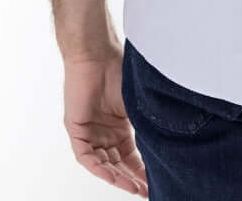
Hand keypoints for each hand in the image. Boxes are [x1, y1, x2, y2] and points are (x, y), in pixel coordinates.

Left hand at [64, 45, 150, 194]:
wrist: (97, 55)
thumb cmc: (118, 70)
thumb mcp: (136, 103)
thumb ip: (146, 123)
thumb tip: (166, 143)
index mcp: (119, 125)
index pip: (131, 155)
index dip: (142, 170)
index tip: (155, 182)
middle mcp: (104, 132)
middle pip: (118, 164)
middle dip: (132, 179)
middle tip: (147, 191)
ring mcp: (90, 132)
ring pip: (103, 164)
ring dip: (118, 177)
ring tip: (134, 188)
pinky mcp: (76, 130)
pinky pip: (86, 157)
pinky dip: (99, 168)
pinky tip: (112, 177)